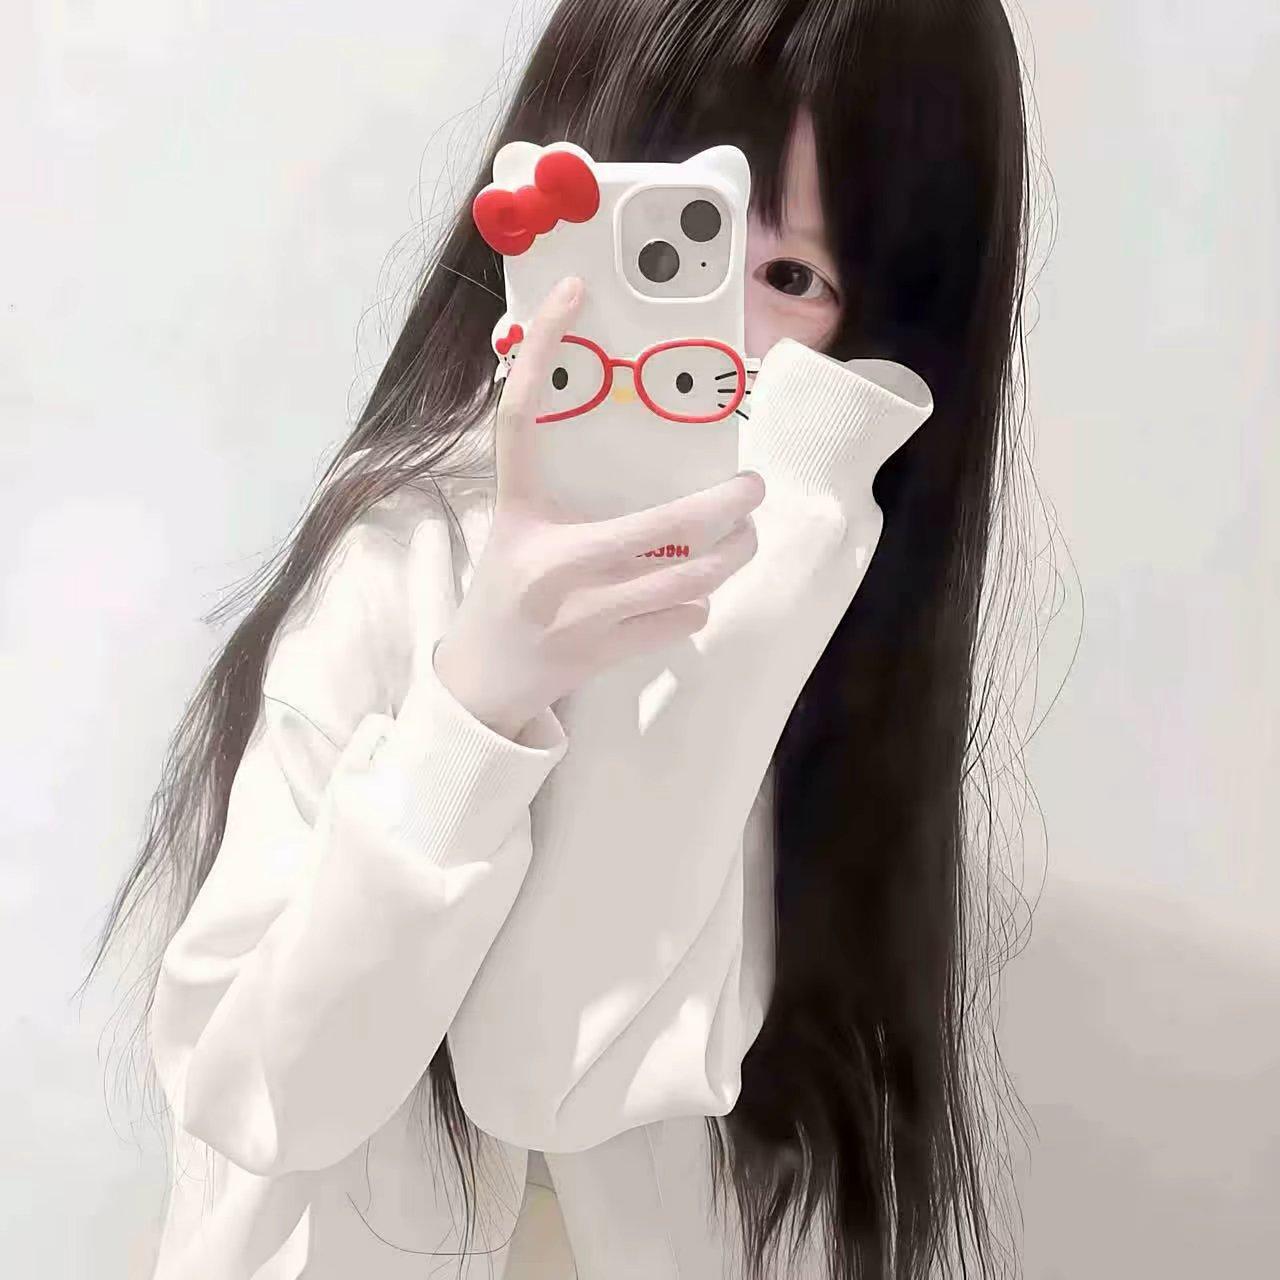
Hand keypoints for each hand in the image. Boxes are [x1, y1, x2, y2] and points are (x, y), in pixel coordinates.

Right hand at [433, 274, 765, 738]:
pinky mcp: (605, 652)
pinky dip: (694, 605)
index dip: (541, 350)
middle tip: (754, 488)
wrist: (482, 678)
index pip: (520, 419)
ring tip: (745, 541)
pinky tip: (686, 597)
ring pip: (689, 577)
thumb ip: (565, 495)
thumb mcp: (519, 529)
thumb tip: (641, 446)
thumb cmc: (508, 588)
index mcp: (518, 513)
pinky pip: (682, 618)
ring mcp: (580, 613)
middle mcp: (548, 560)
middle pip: (663, 523)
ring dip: (730, 558)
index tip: (575, 292)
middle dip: (728, 508)